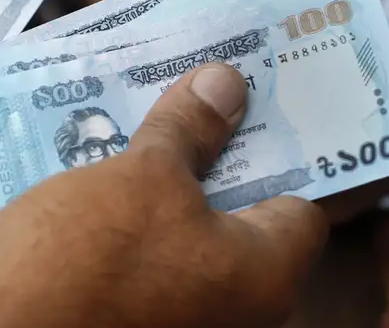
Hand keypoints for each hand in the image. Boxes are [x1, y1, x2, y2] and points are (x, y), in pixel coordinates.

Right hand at [0, 64, 328, 327]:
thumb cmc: (84, 262)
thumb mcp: (143, 178)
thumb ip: (191, 131)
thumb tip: (228, 86)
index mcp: (263, 278)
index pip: (304, 205)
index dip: (288, 147)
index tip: (264, 97)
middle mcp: (232, 309)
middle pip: (243, 213)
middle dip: (220, 149)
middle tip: (201, 85)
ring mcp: (178, 318)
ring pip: (189, 231)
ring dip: (169, 175)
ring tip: (147, 107)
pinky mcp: (125, 316)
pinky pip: (146, 254)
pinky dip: (134, 212)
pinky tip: (104, 163)